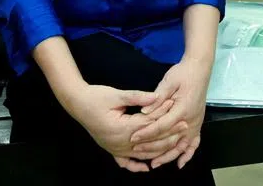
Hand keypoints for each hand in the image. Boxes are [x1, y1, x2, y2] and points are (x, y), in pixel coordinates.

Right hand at [64, 85, 181, 171]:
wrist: (77, 104)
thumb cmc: (96, 97)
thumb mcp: (116, 95)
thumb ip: (137, 97)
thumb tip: (157, 97)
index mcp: (122, 128)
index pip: (149, 124)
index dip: (164, 115)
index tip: (176, 108)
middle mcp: (119, 142)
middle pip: (149, 141)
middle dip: (168, 133)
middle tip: (184, 126)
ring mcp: (115, 148)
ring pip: (142, 153)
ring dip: (159, 149)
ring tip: (175, 142)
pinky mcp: (111, 149)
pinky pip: (125, 162)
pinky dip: (136, 166)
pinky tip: (147, 167)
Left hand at [131, 57, 212, 168]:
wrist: (200, 68)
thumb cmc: (183, 73)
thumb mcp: (168, 81)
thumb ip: (157, 98)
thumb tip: (144, 112)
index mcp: (183, 108)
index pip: (162, 126)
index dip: (146, 133)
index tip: (133, 138)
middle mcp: (191, 119)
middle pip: (171, 140)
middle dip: (153, 148)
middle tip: (136, 151)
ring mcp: (196, 122)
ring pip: (182, 146)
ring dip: (168, 156)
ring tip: (155, 163)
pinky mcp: (197, 122)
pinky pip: (194, 143)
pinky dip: (187, 153)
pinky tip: (180, 163)